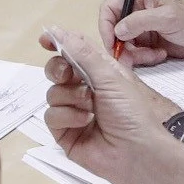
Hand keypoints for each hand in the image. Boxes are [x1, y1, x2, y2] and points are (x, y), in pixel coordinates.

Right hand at [38, 27, 183, 183]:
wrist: (138, 151)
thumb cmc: (132, 112)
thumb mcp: (110, 76)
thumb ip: (82, 53)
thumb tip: (58, 31)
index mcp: (99, 73)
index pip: (73, 52)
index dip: (58, 44)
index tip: (46, 41)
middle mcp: (84, 91)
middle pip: (56, 71)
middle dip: (59, 70)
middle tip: (67, 74)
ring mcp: (73, 112)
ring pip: (52, 93)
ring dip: (70, 96)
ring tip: (90, 106)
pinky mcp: (65, 133)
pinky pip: (51, 116)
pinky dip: (67, 115)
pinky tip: (85, 121)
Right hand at [96, 0, 183, 62]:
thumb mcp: (166, 18)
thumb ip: (140, 21)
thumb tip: (118, 31)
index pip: (109, 7)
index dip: (105, 26)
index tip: (111, 43)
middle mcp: (135, 9)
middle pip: (114, 29)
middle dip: (121, 45)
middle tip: (129, 59)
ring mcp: (140, 27)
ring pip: (123, 44)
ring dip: (134, 54)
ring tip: (153, 55)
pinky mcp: (146, 42)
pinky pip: (134, 53)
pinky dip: (143, 58)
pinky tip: (159, 54)